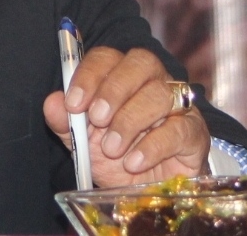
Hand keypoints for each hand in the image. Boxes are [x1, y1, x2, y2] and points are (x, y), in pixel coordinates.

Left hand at [44, 46, 209, 186]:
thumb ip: (63, 120)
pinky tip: (133, 162)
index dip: (89, 76)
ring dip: (129, 121)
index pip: (106, 57)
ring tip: (111, 148)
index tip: (73, 103)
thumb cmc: (112, 154)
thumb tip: (52, 102)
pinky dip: (152, 146)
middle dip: (114, 90)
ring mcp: (177, 104)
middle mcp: (151, 81)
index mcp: (119, 74)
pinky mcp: (194, 132)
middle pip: (140, 63)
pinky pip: (178, 129)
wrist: (144, 190)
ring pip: (159, 94)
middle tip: (97, 119)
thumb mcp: (80, 140)